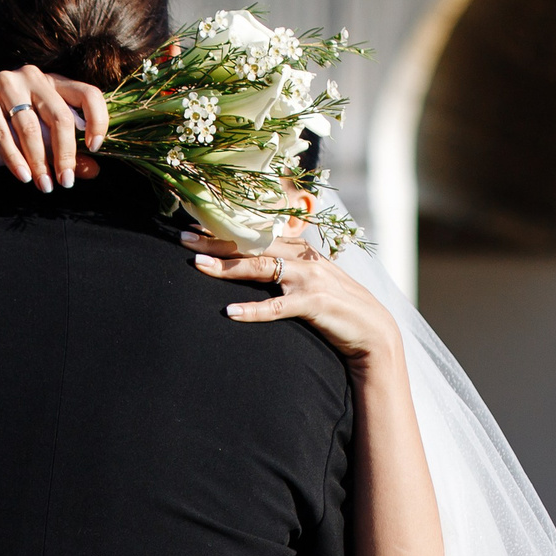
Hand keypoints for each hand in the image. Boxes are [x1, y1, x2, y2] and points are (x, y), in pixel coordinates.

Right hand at [0, 66, 107, 192]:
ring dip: (39, 162)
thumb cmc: (1, 124)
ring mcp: (6, 81)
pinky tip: (22, 176)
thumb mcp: (36, 135)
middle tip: (64, 182)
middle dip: (65, 155)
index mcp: (53, 83)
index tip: (94, 148)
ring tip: (43, 185)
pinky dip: (14, 158)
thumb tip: (93, 170)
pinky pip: (1, 131)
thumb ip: (65, 151)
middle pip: (60, 117)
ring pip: (30, 127)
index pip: (88, 93)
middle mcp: (33, 77)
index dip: (98, 120)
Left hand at [186, 227, 400, 365]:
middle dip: (215, 240)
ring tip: (198, 266)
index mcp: (300, 248)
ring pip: (261, 268)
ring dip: (227, 267)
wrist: (373, 332)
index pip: (255, 233)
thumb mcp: (312, 279)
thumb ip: (288, 266)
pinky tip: (230, 313)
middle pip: (252, 244)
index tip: (194, 223)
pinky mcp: (314, 304)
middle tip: (183, 237)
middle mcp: (304, 257)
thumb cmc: (337, 307)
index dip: (224, 228)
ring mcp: (310, 279)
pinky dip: (253, 310)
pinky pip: (277, 307)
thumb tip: (257, 261)